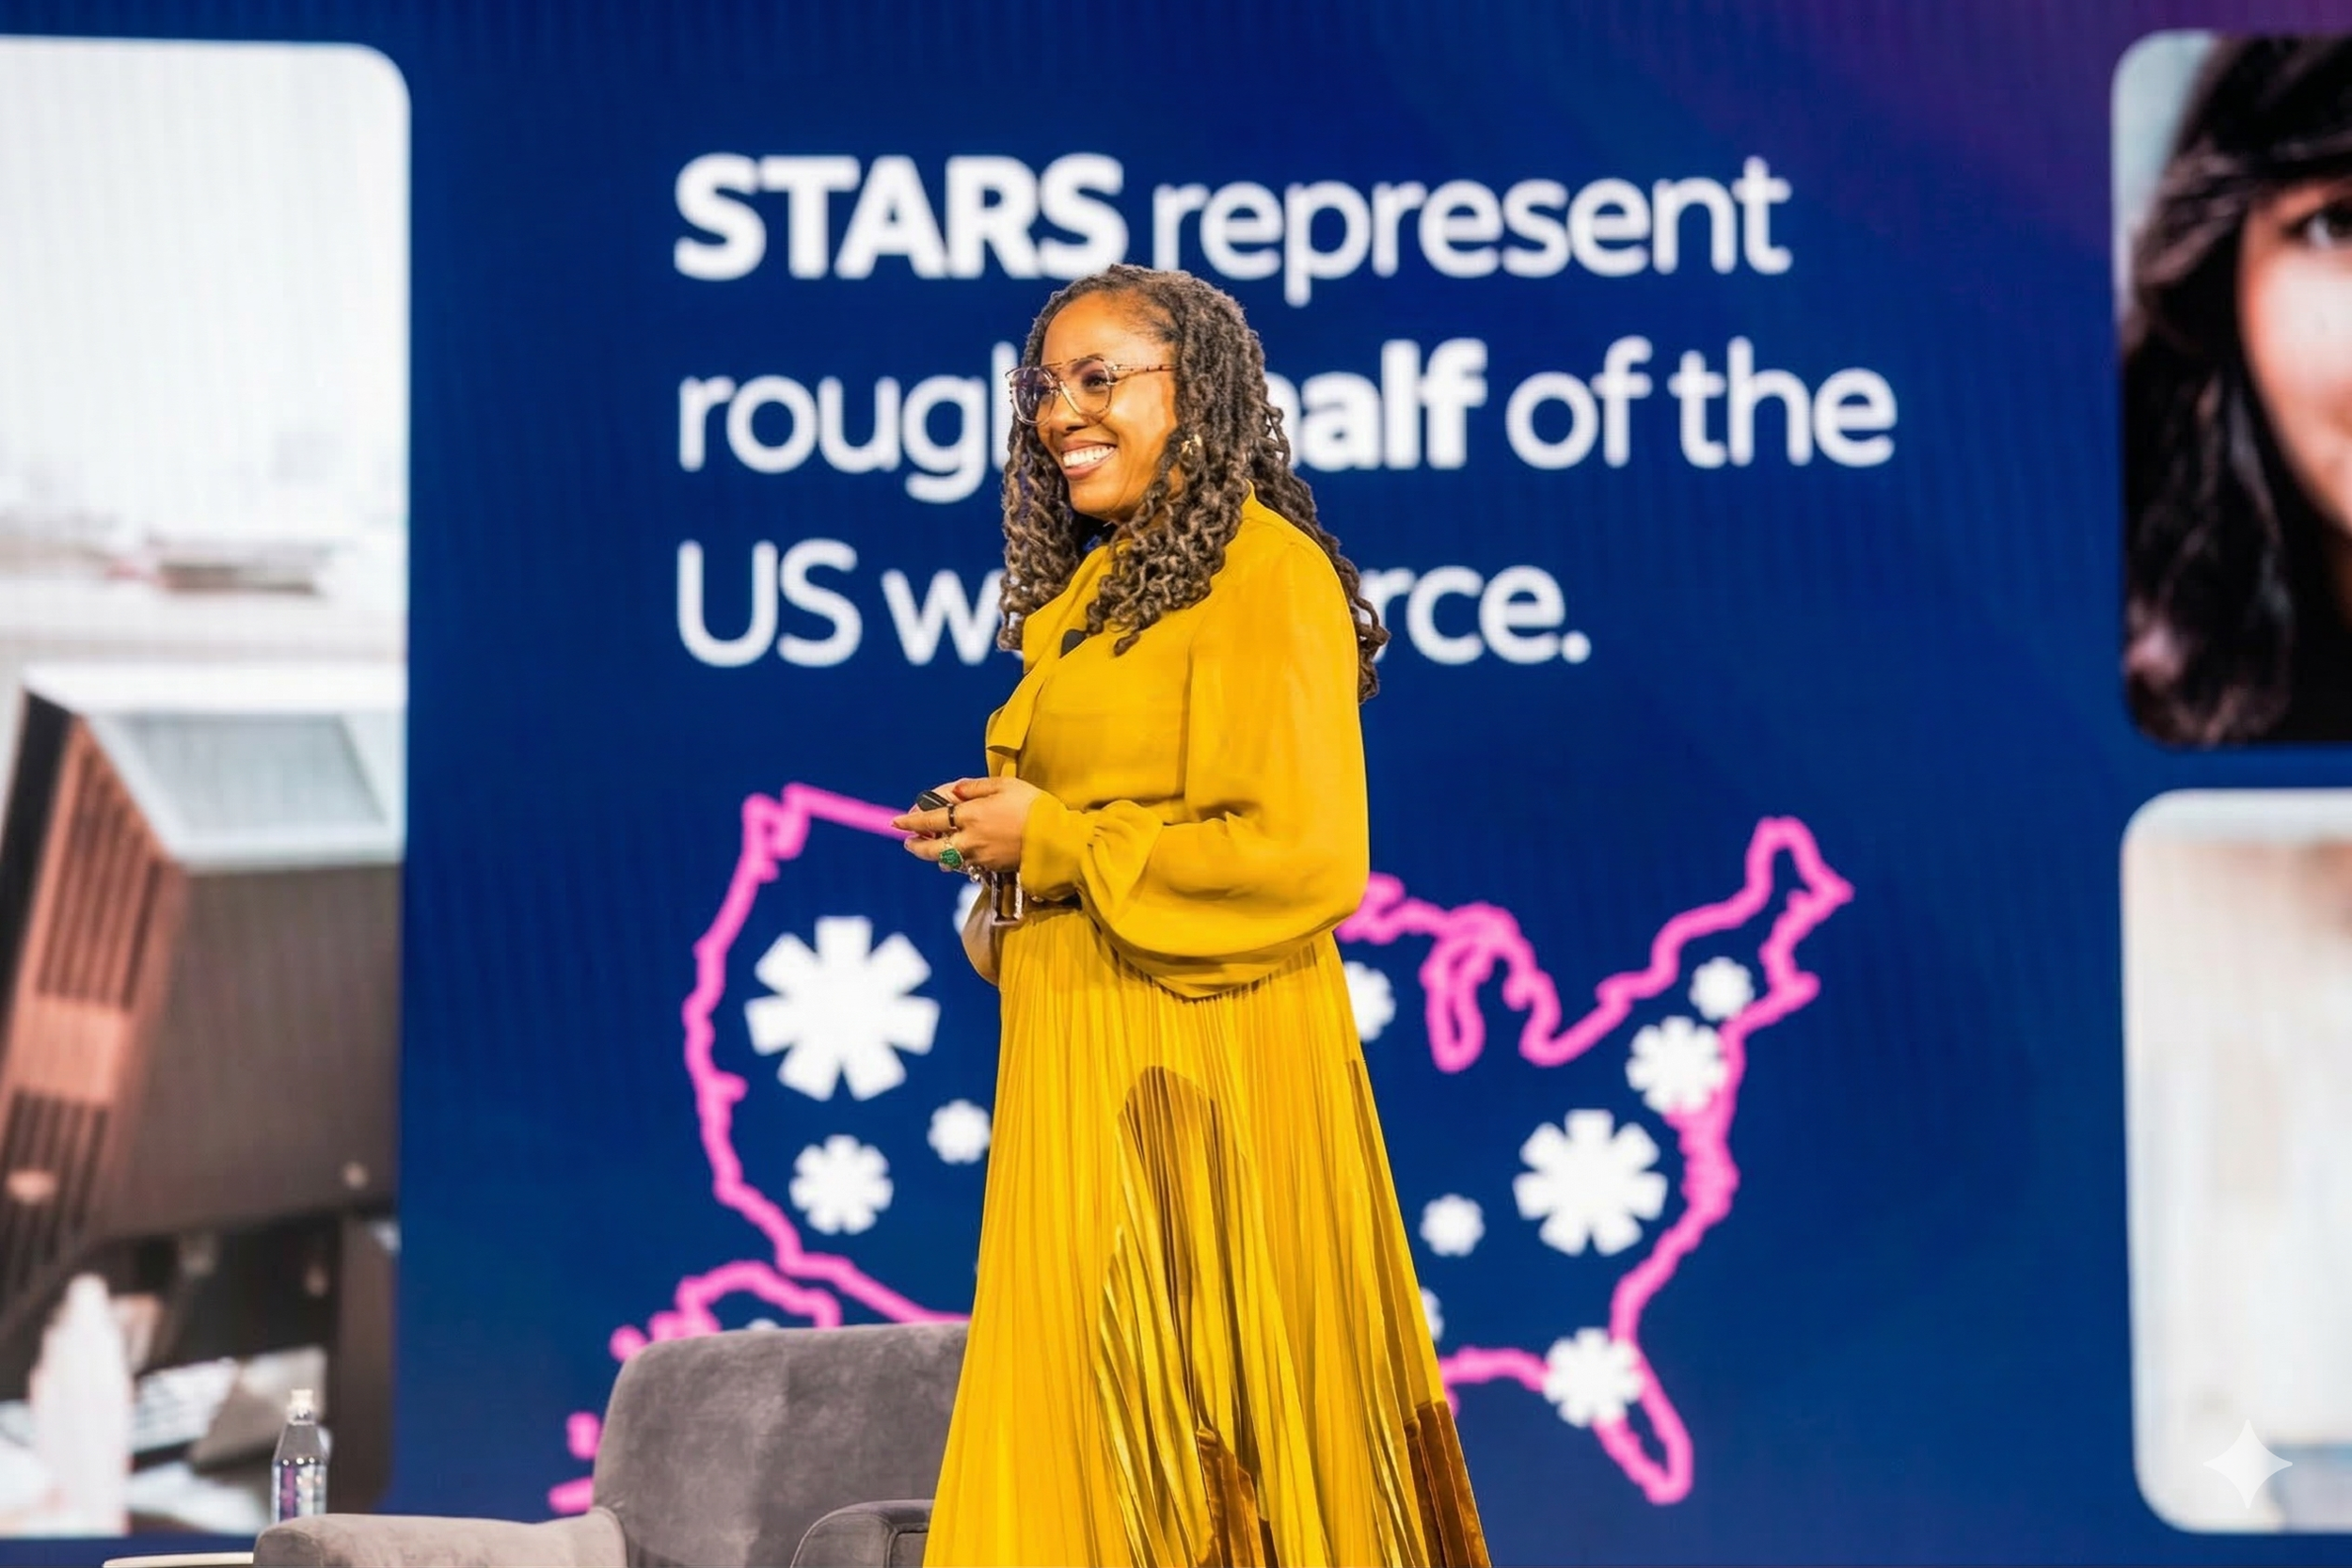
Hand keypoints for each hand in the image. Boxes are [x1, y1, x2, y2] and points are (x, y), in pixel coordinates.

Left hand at [893, 775, 1041, 875]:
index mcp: (969, 814)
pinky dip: (958, 861)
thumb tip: (954, 792)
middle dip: (916, 846)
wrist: (1056, 839)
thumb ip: (974, 787)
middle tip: (909, 843)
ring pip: (947, 860)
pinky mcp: (991, 867)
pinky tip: (959, 856)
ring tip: (933, 850)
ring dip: (935, 856)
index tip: (897, 821)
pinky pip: (966, 866)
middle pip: (931, 848)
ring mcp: (979, 856)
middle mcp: (969, 838)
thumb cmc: (1033, 806)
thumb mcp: (1004, 785)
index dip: (911, 820)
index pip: (930, 819)